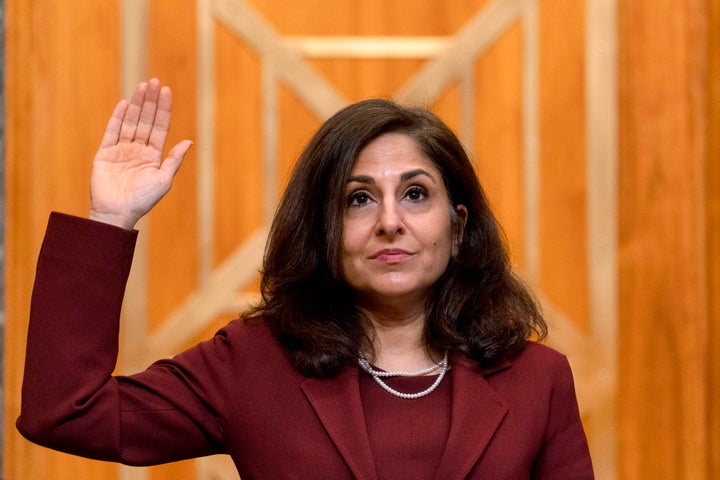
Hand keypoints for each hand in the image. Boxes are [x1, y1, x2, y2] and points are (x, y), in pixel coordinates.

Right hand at [89, 78, 192, 228]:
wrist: (118, 213)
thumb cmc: (143, 200)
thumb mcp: (163, 180)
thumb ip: (174, 160)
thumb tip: (189, 142)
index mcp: (153, 156)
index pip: (160, 127)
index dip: (163, 109)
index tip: (166, 91)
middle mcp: (138, 150)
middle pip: (145, 120)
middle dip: (150, 101)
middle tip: (154, 81)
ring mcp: (121, 150)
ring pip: (130, 122)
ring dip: (136, 104)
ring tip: (142, 86)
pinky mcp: (105, 154)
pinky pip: (111, 132)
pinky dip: (117, 118)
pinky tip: (124, 104)